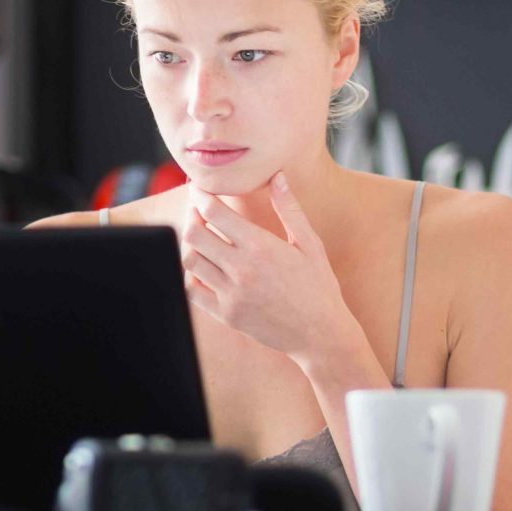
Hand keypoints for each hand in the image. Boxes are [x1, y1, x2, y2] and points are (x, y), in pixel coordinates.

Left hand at [178, 171, 354, 364]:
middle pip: (194, 233)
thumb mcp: (310, 244)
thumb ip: (290, 209)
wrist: (321, 334)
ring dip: (190, 244)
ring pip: (190, 261)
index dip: (200, 195)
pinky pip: (193, 290)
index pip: (214, 212)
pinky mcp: (226, 315)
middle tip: (197, 210)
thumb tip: (277, 176)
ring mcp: (231, 295)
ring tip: (200, 236)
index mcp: (261, 247)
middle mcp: (242, 270)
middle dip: (191, 215)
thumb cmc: (319, 286)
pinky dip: (191, 274)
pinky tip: (204, 266)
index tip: (199, 188)